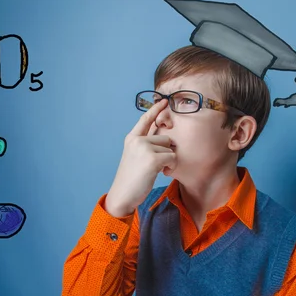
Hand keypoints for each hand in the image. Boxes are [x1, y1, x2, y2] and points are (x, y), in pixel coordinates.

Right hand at [106, 99, 176, 216]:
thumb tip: (165, 139)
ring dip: (168, 161)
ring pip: (170, 149)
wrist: (123, 194)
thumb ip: (146, 145)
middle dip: (165, 152)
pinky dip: (171, 167)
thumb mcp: (135, 156)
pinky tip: (162, 173)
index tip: (164, 101)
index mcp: (131, 138)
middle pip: (165, 138)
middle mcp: (137, 140)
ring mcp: (144, 148)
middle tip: (155, 165)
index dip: (156, 109)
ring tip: (157, 170)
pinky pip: (172, 158)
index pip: (145, 119)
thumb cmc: (131, 178)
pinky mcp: (152, 159)